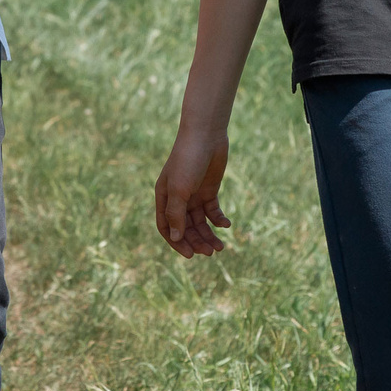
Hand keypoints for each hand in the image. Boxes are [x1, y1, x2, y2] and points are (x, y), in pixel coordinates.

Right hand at [154, 127, 231, 256]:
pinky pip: (213, 211)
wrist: (206, 135)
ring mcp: (194, 194)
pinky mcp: (209, 190)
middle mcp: (177, 198)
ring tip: (221, 247)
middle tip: (211, 252)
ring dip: (209, 235)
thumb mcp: (180, 189)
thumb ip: (176, 214)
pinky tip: (227, 225)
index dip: (177, 242)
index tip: (191, 255)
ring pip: (200, 222)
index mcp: (164, 198)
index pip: (167, 228)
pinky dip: (219, 220)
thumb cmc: (187, 160)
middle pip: (185, 228)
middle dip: (197, 241)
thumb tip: (176, 238)